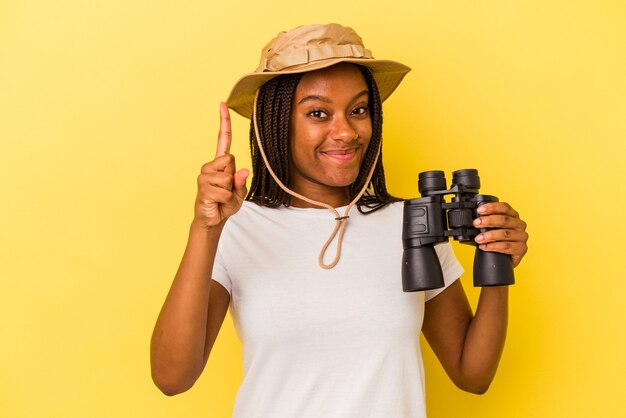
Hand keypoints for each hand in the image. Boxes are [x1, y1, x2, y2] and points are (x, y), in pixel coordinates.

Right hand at [193, 103, 248, 228]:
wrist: (213, 219)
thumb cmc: (225, 204)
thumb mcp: (240, 193)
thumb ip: (242, 182)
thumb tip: (243, 171)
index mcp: (221, 163)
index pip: (223, 139)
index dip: (224, 122)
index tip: (223, 104)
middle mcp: (210, 166)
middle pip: (230, 161)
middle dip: (234, 178)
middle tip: (227, 190)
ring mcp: (204, 176)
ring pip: (227, 178)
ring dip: (230, 192)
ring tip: (221, 197)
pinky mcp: (203, 188)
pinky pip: (224, 192)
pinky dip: (226, 200)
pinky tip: (218, 202)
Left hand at [472, 202, 527, 266]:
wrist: (504, 258)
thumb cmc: (498, 240)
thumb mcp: (493, 228)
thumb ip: (487, 222)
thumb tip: (474, 220)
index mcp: (513, 215)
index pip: (505, 207)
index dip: (492, 207)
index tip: (480, 210)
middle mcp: (519, 224)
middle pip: (505, 220)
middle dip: (488, 221)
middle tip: (476, 224)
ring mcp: (522, 236)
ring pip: (505, 234)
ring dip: (489, 235)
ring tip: (478, 238)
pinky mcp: (521, 248)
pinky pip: (507, 246)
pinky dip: (494, 246)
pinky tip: (485, 247)